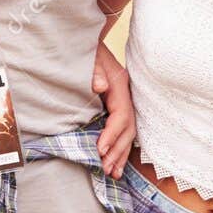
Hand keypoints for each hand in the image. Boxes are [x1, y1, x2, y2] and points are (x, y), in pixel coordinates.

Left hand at [92, 43, 133, 178]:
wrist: (85, 38)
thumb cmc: (84, 49)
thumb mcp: (88, 57)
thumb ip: (93, 71)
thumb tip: (99, 86)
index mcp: (119, 84)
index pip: (121, 115)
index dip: (111, 134)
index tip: (99, 149)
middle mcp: (124, 94)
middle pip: (128, 128)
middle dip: (117, 150)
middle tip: (105, 168)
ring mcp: (123, 100)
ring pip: (128, 132)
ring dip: (121, 153)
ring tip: (113, 173)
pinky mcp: (116, 106)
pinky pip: (122, 130)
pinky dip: (119, 147)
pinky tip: (115, 163)